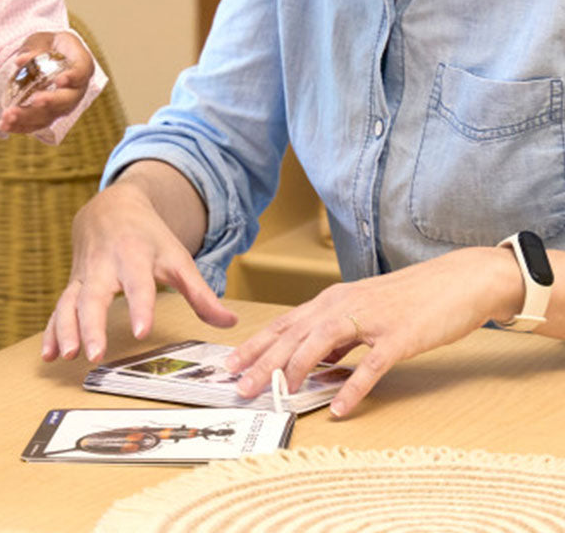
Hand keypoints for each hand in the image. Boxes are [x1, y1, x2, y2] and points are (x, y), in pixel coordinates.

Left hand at [0, 30, 95, 133]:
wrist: (49, 57)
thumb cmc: (50, 45)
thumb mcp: (44, 39)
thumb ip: (35, 48)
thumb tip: (21, 60)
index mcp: (80, 64)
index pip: (81, 72)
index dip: (73, 77)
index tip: (59, 80)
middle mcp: (76, 89)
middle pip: (67, 100)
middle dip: (50, 102)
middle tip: (35, 100)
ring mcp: (62, 106)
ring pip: (49, 116)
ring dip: (28, 118)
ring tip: (8, 115)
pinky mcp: (48, 115)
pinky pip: (36, 124)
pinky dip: (20, 126)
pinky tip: (5, 125)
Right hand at [41, 177, 236, 362]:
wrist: (112, 207)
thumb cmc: (148, 237)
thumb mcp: (177, 257)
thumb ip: (200, 292)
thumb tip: (229, 322)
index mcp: (134, 256)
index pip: (138, 283)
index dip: (139, 306)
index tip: (140, 331)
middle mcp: (104, 265)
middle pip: (95, 295)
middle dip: (92, 324)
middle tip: (95, 354)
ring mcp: (84, 275)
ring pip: (69, 302)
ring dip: (66, 329)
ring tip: (67, 356)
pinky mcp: (72, 284)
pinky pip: (57, 308)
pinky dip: (51, 331)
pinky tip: (48, 355)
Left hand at [223, 246, 519, 416]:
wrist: (459, 281)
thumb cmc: (412, 298)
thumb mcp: (365, 311)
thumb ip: (339, 335)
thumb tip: (315, 362)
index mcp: (333, 300)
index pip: (285, 323)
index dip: (256, 344)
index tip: (231, 364)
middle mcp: (344, 305)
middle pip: (293, 334)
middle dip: (262, 361)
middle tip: (240, 386)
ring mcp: (371, 320)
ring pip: (321, 343)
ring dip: (295, 369)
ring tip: (277, 394)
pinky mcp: (399, 337)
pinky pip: (371, 365)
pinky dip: (352, 387)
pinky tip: (339, 407)